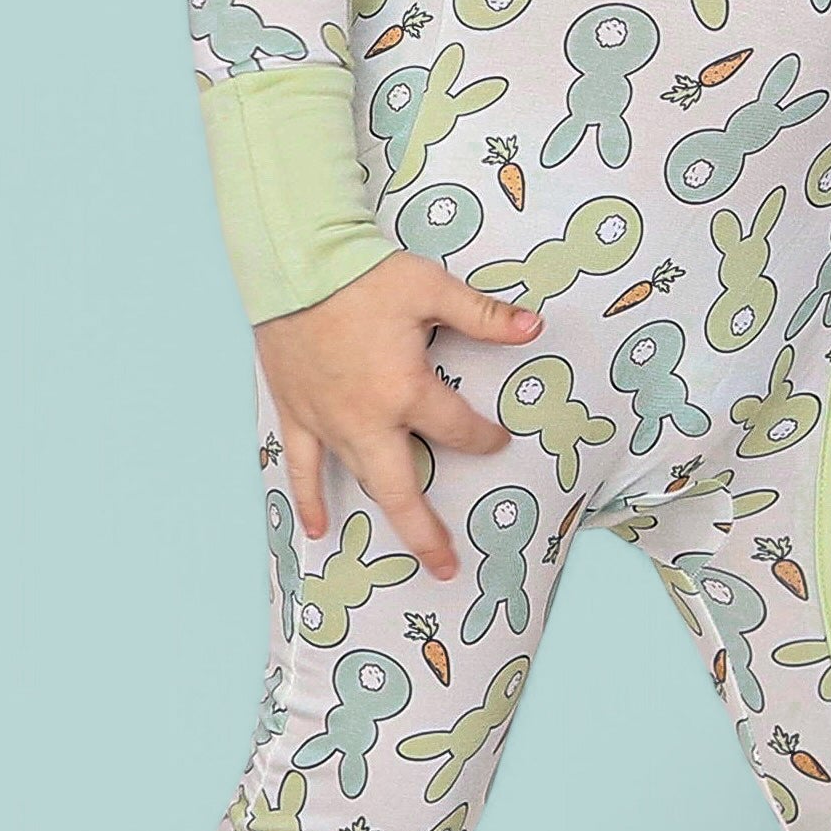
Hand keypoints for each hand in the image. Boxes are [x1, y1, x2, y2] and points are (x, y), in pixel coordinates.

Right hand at [254, 249, 542, 582]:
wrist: (295, 265)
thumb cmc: (365, 276)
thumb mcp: (433, 290)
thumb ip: (485, 316)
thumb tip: (535, 326)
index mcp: (406, 389)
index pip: (458, 429)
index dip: (483, 438)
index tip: (498, 439)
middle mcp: (367, 418)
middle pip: (403, 489)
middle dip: (427, 531)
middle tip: (449, 565)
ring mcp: (329, 422)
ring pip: (362, 481)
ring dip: (387, 516)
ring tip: (410, 552)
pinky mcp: (297, 415)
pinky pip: (303, 468)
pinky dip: (309, 498)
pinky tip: (318, 527)